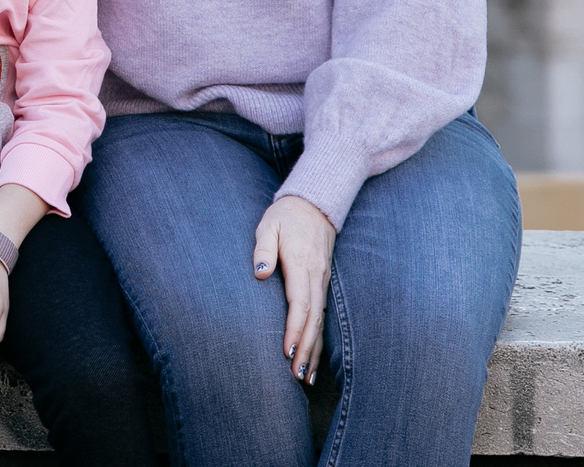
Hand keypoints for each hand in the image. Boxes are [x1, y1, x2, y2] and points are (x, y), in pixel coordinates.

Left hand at [252, 194, 336, 382]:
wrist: (315, 205)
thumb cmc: (285, 216)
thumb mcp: (268, 224)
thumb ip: (263, 248)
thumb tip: (260, 274)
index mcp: (301, 263)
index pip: (300, 302)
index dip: (294, 329)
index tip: (287, 351)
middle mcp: (316, 276)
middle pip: (314, 319)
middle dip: (305, 349)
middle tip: (296, 376)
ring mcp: (323, 281)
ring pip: (320, 321)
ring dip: (314, 350)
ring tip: (305, 378)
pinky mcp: (323, 284)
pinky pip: (322, 316)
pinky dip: (318, 339)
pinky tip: (312, 358)